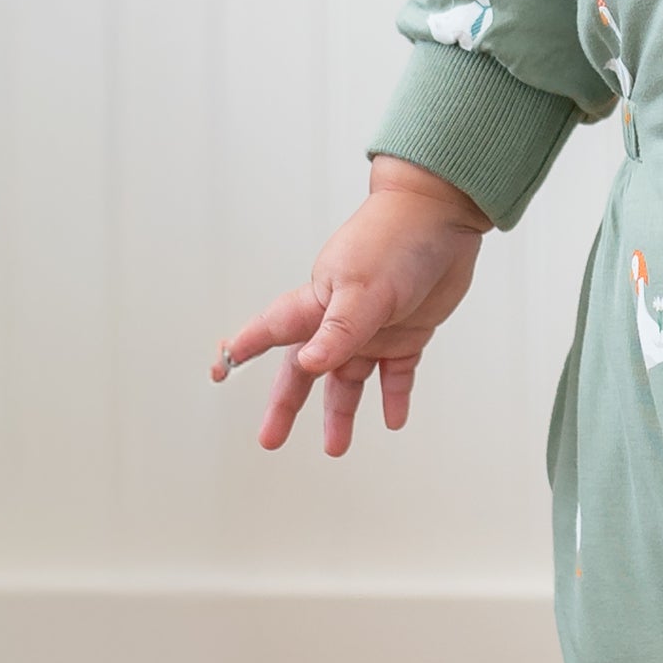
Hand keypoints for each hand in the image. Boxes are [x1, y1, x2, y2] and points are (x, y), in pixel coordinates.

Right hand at [212, 156, 492, 454]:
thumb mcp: (364, 288)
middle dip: (287, 404)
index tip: (218, 371)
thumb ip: (339, 330)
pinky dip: (394, 396)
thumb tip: (310, 366)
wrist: (444, 214)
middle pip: (307, 370)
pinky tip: (393, 420)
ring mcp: (374, 328)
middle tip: (269, 440)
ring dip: (341, 413)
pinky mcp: (409, 332)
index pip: (271, 330)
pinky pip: (397, 373)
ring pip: (350, 379)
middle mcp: (340, 320)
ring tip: (336, 448)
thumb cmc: (395, 240)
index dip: (243, 349)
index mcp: (318, 303)